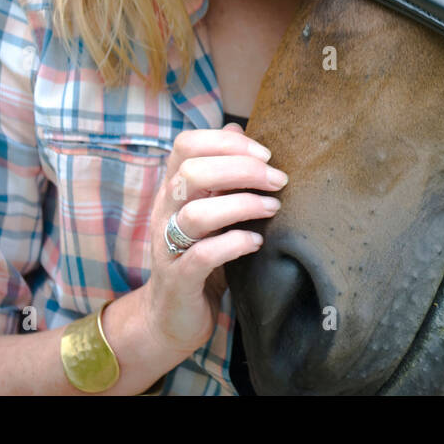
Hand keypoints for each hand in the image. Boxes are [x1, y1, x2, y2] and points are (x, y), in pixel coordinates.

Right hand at [138, 122, 286, 358]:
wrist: (172, 316)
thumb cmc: (199, 253)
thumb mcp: (209, 206)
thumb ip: (220, 170)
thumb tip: (236, 127)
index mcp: (172, 188)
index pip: (186, 145)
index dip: (227, 142)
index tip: (266, 153)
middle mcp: (164, 211)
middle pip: (193, 172)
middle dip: (243, 170)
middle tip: (278, 180)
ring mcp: (167, 246)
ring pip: (197, 212)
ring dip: (242, 205)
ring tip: (273, 207)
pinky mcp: (178, 280)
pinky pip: (202, 255)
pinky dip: (233, 243)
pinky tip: (256, 241)